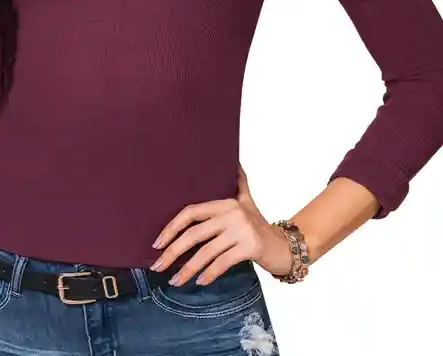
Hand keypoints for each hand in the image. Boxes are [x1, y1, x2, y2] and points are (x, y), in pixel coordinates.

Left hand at [150, 163, 293, 284]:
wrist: (284, 245)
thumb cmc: (259, 225)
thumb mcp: (247, 200)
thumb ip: (238, 182)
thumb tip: (233, 160)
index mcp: (225, 203)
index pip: (192, 212)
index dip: (172, 227)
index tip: (158, 243)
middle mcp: (232, 214)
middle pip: (194, 234)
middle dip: (173, 252)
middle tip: (157, 266)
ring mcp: (241, 230)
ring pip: (206, 252)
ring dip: (188, 269)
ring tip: (174, 280)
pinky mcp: (250, 247)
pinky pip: (222, 263)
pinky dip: (209, 274)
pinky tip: (199, 282)